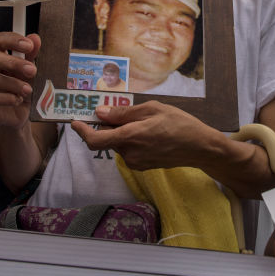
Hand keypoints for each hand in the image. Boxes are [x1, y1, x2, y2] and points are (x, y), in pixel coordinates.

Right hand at [0, 32, 40, 128]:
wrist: (18, 114)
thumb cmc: (20, 89)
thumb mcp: (28, 72)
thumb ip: (30, 56)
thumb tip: (35, 38)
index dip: (12, 40)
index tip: (29, 45)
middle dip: (13, 62)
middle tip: (32, 70)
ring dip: (12, 83)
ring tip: (28, 90)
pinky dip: (6, 98)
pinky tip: (17, 100)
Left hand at [70, 101, 219, 170]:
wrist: (199, 147)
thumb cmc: (179, 123)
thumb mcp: (152, 109)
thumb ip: (123, 113)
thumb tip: (100, 113)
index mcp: (130, 137)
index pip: (95, 140)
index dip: (81, 132)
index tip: (75, 122)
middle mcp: (130, 153)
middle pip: (107, 139)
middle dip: (108, 126)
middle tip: (118, 111)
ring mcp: (136, 162)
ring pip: (118, 144)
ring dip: (122, 132)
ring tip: (145, 121)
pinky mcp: (142, 166)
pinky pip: (128, 150)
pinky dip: (131, 139)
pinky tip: (150, 132)